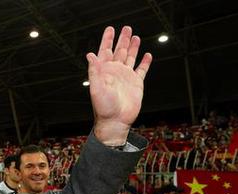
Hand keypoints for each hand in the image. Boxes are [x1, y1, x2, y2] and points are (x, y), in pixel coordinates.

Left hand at [87, 26, 151, 144]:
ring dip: (133, 47)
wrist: (115, 122)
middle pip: (120, 51)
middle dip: (122, 39)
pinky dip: (145, 62)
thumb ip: (94, 71)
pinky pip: (141, 70)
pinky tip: (147, 55)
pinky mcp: (136, 84)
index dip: (107, 39)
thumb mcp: (96, 88)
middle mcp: (115, 72)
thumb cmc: (103, 108)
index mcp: (105, 71)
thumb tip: (90, 55)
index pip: (105, 51)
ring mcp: (126, 77)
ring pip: (130, 58)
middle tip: (126, 28)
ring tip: (135, 37)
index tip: (110, 29)